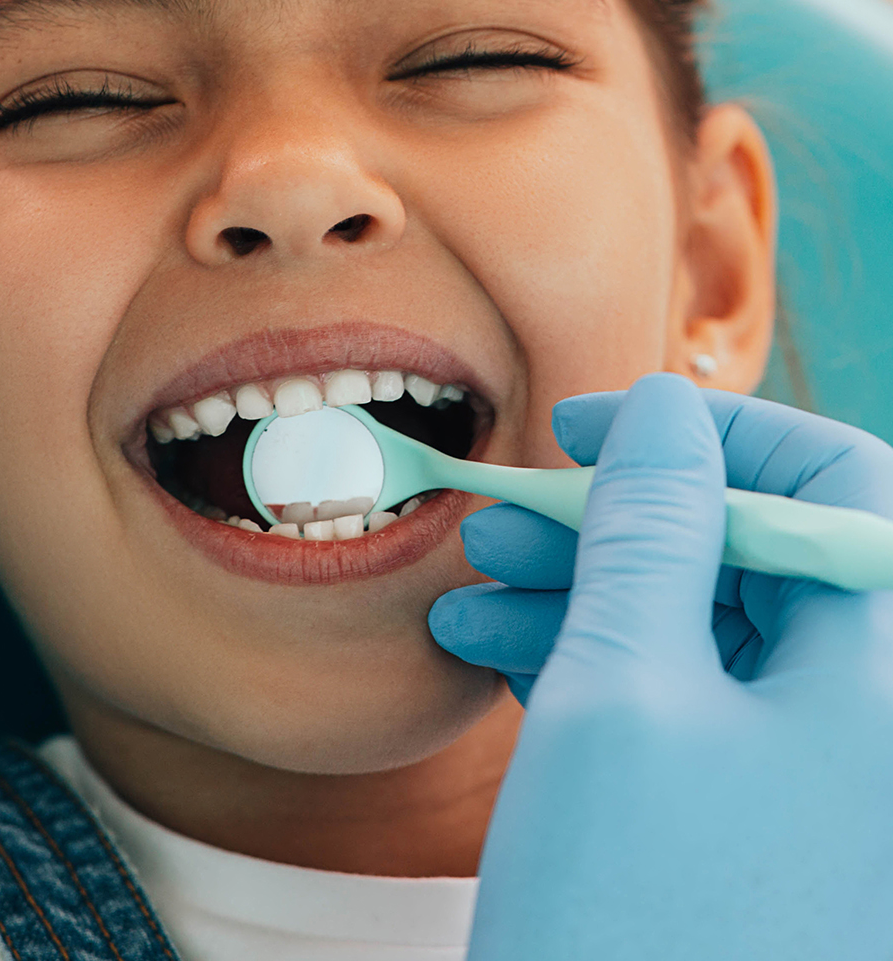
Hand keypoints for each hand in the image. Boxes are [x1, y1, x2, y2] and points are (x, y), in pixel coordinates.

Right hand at [430, 374, 892, 958]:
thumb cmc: (640, 923)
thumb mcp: (624, 692)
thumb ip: (651, 531)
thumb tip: (665, 414)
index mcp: (886, 675)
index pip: (832, 483)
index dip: (708, 432)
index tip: (593, 425)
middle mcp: (870, 722)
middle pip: (754, 556)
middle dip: (622, 520)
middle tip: (505, 513)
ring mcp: (816, 783)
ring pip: (706, 629)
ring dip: (588, 592)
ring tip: (472, 587)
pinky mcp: (754, 829)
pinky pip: (685, 706)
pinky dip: (594, 667)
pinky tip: (496, 653)